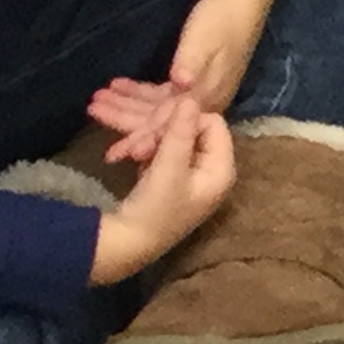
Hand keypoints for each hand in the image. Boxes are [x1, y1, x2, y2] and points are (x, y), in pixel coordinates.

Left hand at [87, 0, 277, 149]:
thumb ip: (192, 62)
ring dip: (125, 106)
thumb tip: (180, 84)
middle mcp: (201, 102)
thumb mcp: (204, 38)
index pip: (170, 125)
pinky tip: (118, 87)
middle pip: (158, 121)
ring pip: (156, 109)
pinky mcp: (190, 83)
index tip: (119, 152)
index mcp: (205, 96)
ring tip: (95, 101)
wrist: (243, 2)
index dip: (144, 139)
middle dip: (125, 121)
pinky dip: (137, 94)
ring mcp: (195, 94)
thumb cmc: (221, 19)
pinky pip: (160, 97)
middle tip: (93, 115)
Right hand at [90, 96, 233, 283]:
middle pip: (190, 130)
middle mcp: (210, 170)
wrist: (126, 246)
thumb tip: (192, 97)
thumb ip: (181, 132)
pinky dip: (142, 151)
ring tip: (124, 153)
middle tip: (133, 147)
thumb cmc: (155, 210)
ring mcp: (189, 175)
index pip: (212, 123)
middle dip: (158, 132)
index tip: (157, 126)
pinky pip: (160, 152)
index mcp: (221, 169)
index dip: (186, 119)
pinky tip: (122, 157)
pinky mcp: (169, 179)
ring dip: (145, 140)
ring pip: (171, 140)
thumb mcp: (169, 168)